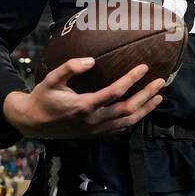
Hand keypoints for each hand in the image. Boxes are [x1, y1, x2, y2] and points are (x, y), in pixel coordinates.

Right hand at [3, 59, 165, 139]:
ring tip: (158, 96)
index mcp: (84, 106)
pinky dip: (134, 119)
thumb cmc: (43, 97)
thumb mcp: (51, 79)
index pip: (115, 92)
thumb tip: (91, 60)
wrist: (33, 123)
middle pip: (128, 109)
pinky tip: (142, 110)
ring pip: (128, 122)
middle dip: (146, 95)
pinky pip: (121, 128)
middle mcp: (94, 120)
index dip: (131, 79)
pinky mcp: (96, 134)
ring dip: (145, 109)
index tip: (144, 67)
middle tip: (161, 82)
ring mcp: (96, 130)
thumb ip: (70, 67)